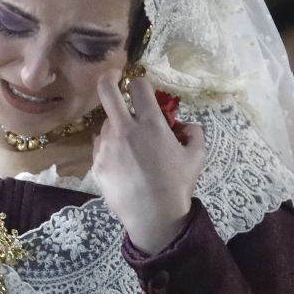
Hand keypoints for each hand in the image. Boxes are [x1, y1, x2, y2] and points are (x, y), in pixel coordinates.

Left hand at [91, 73, 206, 254]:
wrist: (153, 216)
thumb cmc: (177, 186)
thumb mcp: (197, 157)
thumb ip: (194, 133)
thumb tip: (184, 125)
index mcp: (151, 124)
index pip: (139, 87)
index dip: (140, 83)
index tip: (140, 87)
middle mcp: (125, 130)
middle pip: (107, 91)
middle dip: (108, 78)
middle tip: (112, 77)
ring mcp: (107, 146)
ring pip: (106, 124)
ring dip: (116, 126)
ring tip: (129, 145)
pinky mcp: (97, 163)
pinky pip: (101, 146)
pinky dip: (110, 147)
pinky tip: (122, 162)